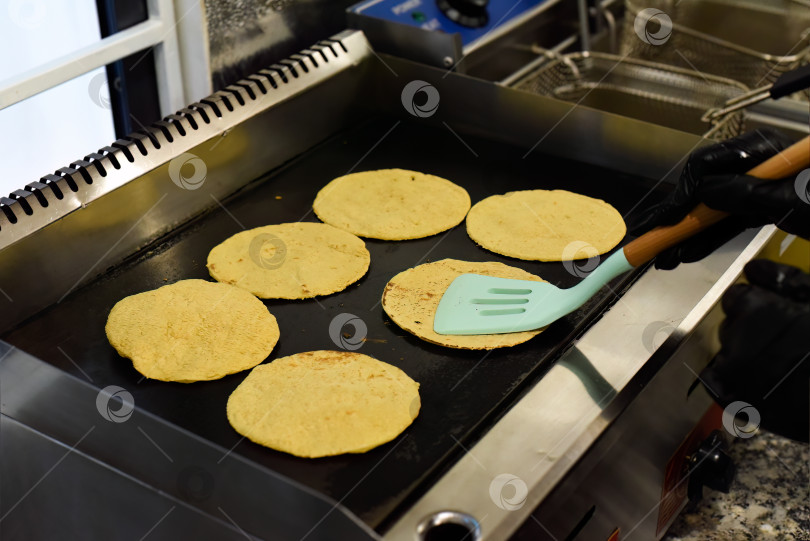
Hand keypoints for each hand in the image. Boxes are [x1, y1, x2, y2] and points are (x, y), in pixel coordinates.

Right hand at [628, 128, 809, 269]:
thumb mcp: (795, 200)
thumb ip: (748, 195)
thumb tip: (702, 195)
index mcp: (765, 152)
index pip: (708, 165)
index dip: (681, 194)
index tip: (661, 222)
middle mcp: (759, 165)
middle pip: (705, 187)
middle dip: (677, 217)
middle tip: (649, 241)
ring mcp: (763, 186)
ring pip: (715, 208)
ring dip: (688, 232)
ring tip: (663, 257)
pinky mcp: (771, 205)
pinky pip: (732, 219)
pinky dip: (710, 236)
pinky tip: (688, 251)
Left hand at [701, 259, 808, 441]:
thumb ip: (784, 279)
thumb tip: (753, 268)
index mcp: (754, 309)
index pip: (735, 299)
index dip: (756, 306)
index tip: (775, 317)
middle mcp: (735, 337)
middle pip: (731, 327)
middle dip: (750, 333)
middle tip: (781, 346)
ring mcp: (731, 371)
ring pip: (726, 354)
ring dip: (744, 358)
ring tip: (777, 367)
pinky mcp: (731, 399)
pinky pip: (721, 384)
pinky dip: (735, 384)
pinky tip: (764, 385)